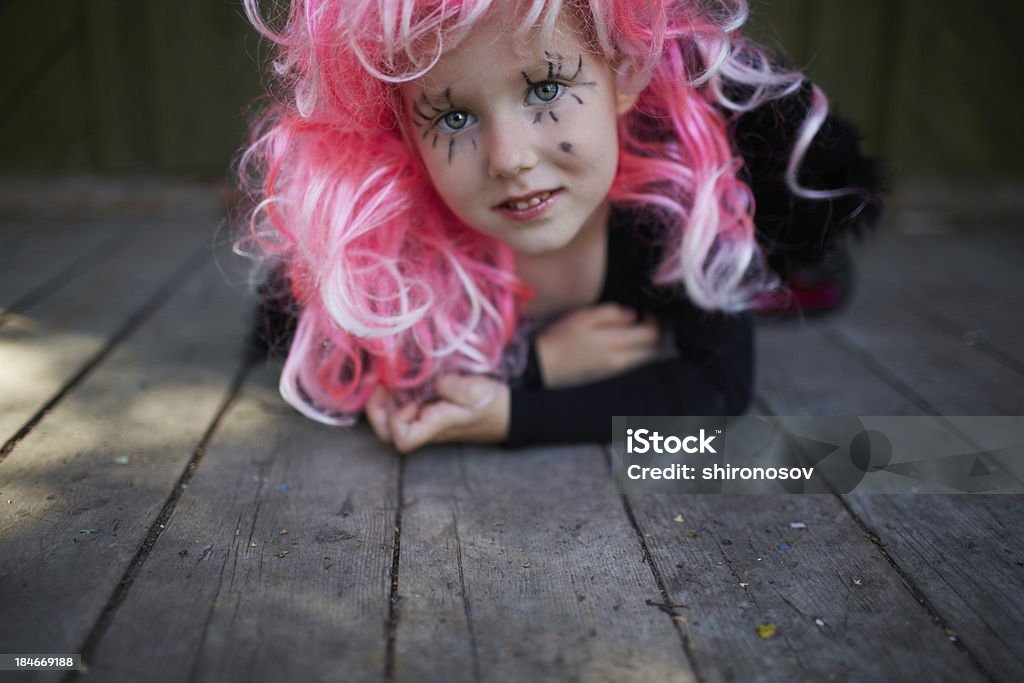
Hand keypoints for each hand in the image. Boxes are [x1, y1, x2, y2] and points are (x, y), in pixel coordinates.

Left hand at [365, 374, 509, 452]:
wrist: (508, 412)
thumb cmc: (492, 404)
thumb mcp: (476, 390)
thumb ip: (450, 385)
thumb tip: (430, 379)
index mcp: (435, 427)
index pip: (402, 440)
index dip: (396, 421)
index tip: (410, 401)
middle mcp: (424, 426)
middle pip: (386, 432)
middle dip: (376, 409)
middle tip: (381, 384)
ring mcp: (424, 418)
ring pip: (389, 417)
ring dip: (384, 397)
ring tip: (389, 375)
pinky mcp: (427, 408)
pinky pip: (401, 405)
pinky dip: (395, 391)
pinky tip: (401, 375)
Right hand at [535, 303, 659, 388]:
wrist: (543, 364)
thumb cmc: (561, 337)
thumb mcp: (584, 316)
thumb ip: (612, 313)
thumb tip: (632, 315)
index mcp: (617, 344)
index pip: (652, 334)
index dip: (654, 320)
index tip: (645, 311)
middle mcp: (622, 360)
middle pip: (653, 349)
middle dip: (654, 334)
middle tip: (644, 320)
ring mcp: (616, 370)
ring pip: (644, 358)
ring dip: (645, 344)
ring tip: (633, 331)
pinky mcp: (608, 375)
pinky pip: (632, 364)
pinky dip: (635, 352)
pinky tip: (621, 343)